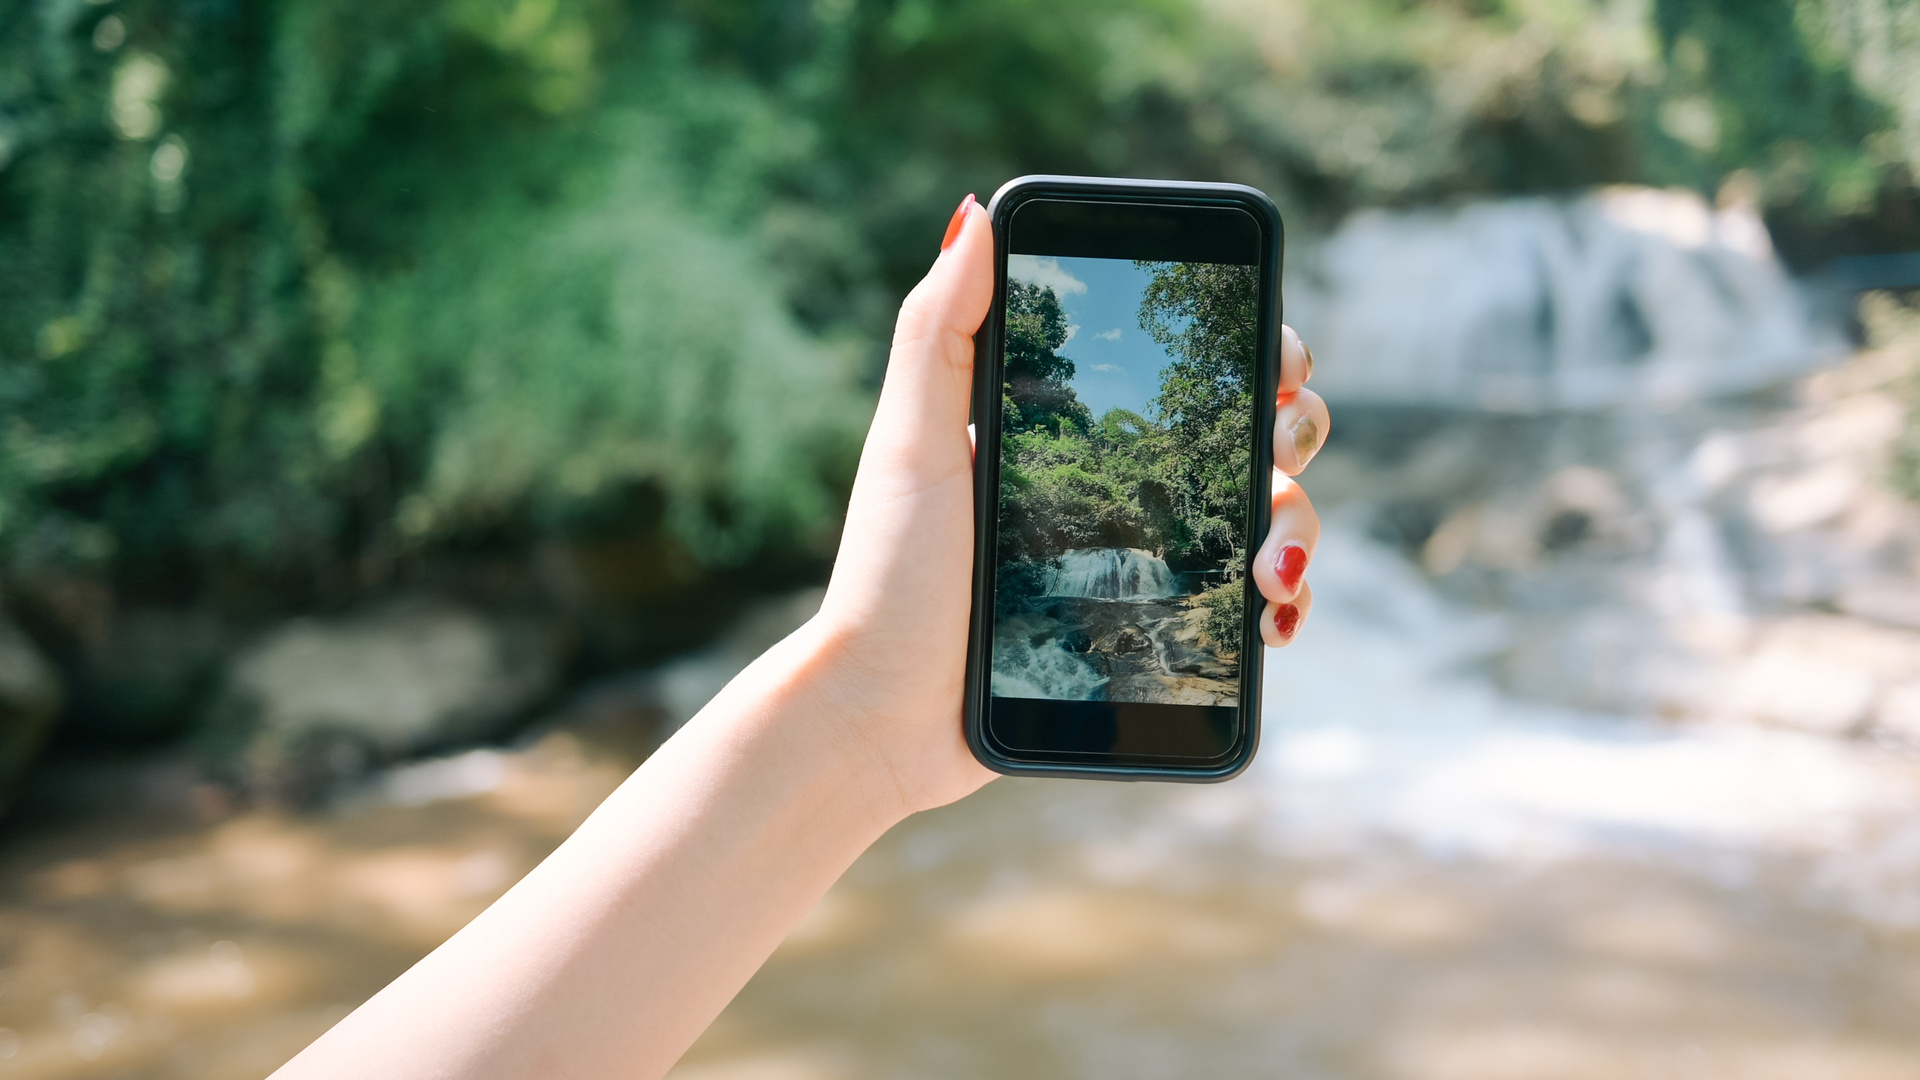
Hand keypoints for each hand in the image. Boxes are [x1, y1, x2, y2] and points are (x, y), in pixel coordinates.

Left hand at [810, 196, 1328, 818]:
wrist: (887, 715)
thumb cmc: (890, 575)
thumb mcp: (911, 443)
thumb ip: (939, 329)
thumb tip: (976, 209)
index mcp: (1074, 427)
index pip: (1184, 362)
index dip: (1249, 343)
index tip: (1277, 353)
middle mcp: (1121, 486)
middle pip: (1249, 431)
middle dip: (1293, 426)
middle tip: (1279, 441)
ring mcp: (1145, 560)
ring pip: (1270, 516)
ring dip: (1300, 525)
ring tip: (1270, 564)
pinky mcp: (1155, 633)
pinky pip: (1250, 608)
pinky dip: (1284, 605)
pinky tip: (1276, 618)